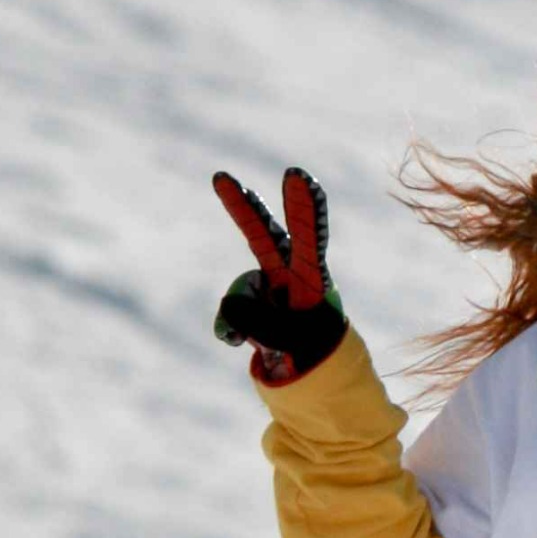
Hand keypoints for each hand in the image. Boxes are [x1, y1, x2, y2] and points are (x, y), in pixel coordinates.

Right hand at [212, 166, 346, 383]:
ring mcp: (264, 283)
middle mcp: (286, 271)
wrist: (307, 362)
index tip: (296, 175)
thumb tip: (227, 304)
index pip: (309, 237)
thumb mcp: (296, 340)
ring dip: (243, 317)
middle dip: (243, 208)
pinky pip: (228, 312)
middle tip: (222, 178)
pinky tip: (237, 341)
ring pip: (241, 289)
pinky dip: (229, 329)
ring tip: (264, 339)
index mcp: (311, 275)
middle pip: (263, 234)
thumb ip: (263, 323)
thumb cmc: (313, 344)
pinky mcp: (246, 299)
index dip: (303, 208)